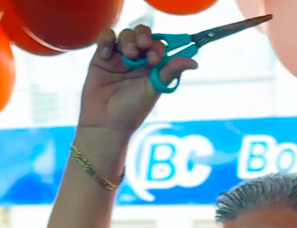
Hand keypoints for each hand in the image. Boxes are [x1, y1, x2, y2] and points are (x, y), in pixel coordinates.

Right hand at [78, 26, 197, 133]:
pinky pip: (106, 38)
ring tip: (129, 55)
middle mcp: (137, 60)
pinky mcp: (101, 57)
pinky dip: (107, 39)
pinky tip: (107, 53)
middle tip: (143, 46)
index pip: (158, 45)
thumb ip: (170, 72)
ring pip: (125, 34)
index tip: (155, 58)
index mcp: (152, 67)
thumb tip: (194, 63)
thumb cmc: (131, 111)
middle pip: (142, 34)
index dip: (158, 47)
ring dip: (128, 39)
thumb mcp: (153, 90)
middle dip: (144, 36)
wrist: (105, 123)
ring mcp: (119, 57)